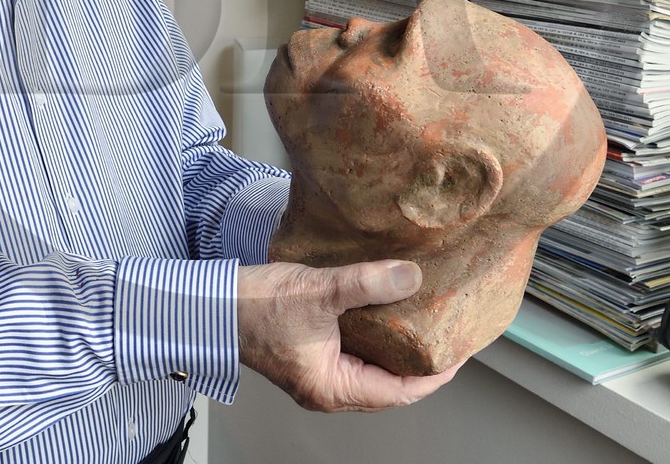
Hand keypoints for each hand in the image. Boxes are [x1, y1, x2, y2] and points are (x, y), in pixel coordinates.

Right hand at [236, 260, 461, 412]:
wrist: (210, 305)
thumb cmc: (255, 308)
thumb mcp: (318, 294)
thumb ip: (367, 284)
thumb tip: (411, 277)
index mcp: (332, 389)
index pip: (401, 393)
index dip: (435, 375)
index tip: (459, 350)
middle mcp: (327, 388)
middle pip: (389, 383)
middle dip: (419, 360)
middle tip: (446, 331)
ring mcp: (317, 370)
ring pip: (371, 366)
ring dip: (396, 345)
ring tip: (423, 317)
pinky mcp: (309, 351)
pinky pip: (354, 350)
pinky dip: (374, 332)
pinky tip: (385, 306)